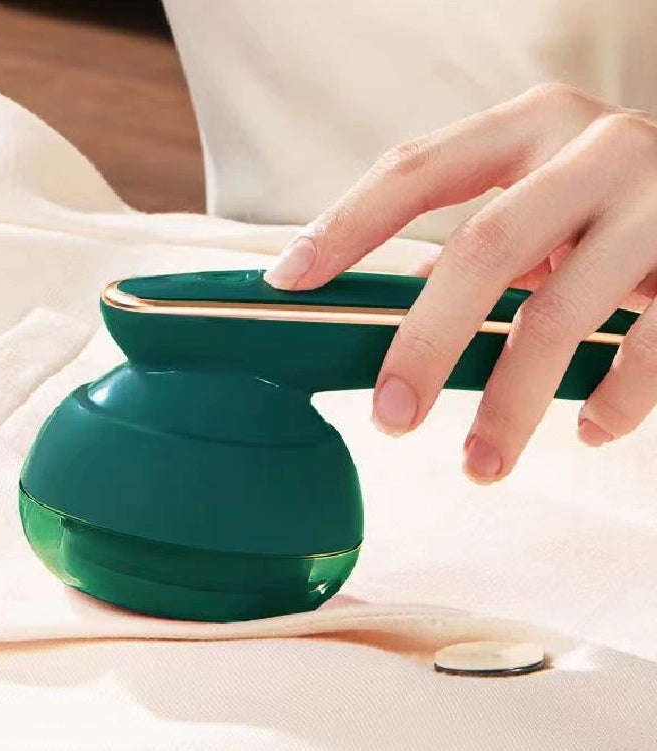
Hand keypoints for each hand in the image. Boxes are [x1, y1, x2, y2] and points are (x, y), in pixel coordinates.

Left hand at [264, 83, 656, 483]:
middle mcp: (593, 149)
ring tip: (479, 464)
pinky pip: (650, 347)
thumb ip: (478, 240)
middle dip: (426, 344)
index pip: (415, 170)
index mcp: (530, 127)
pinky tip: (585, 428)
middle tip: (391, 417)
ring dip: (510, 404)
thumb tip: (390, 307)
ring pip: (559, 315)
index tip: (288, 278)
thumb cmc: (610, 204)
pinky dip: (612, 399)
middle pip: (483, 250)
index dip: (345, 225)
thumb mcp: (541, 196)